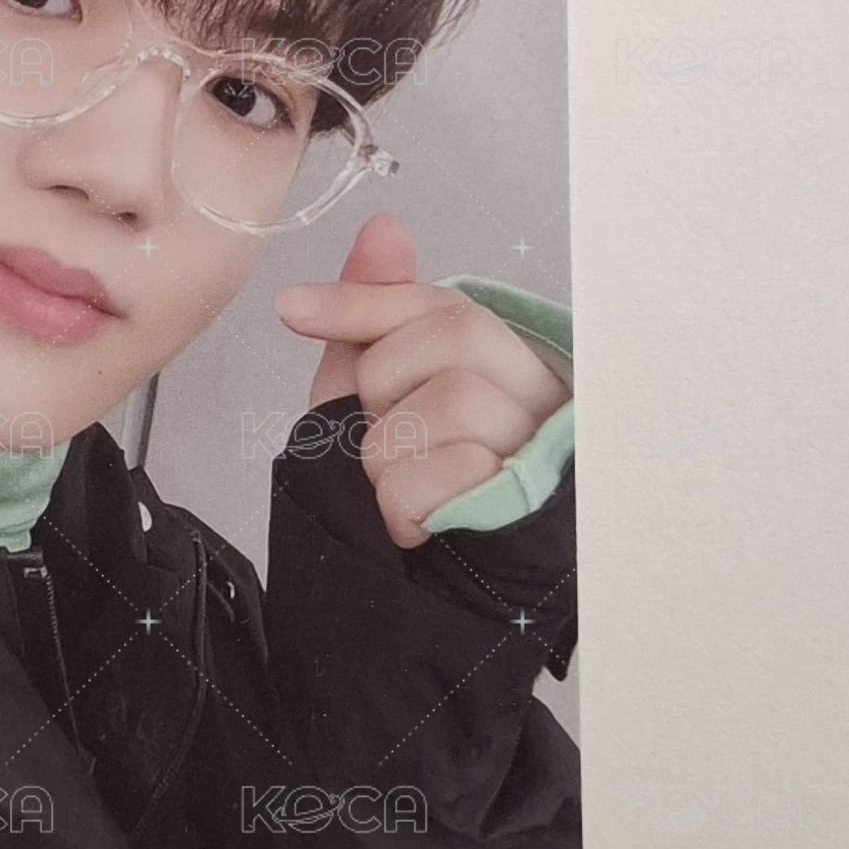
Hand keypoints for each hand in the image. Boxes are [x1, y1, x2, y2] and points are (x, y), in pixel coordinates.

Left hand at [275, 214, 569, 548]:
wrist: (416, 620)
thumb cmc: (404, 503)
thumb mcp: (369, 407)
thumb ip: (373, 324)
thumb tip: (384, 228)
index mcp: (506, 367)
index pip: (444, 304)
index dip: (364, 302)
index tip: (293, 308)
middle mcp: (547, 399)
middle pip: (459, 333)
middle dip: (385, 387)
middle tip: (379, 444)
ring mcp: (556, 451)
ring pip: (456, 400)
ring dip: (391, 457)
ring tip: (399, 496)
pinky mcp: (549, 507)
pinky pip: (457, 468)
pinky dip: (407, 503)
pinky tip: (417, 529)